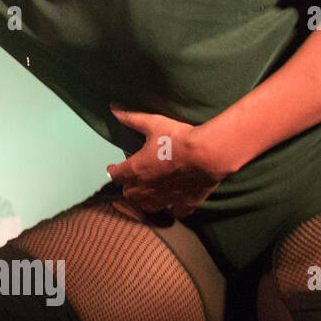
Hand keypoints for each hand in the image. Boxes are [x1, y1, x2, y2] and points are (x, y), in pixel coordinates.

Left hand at [105, 104, 228, 221]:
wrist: (208, 154)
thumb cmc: (178, 138)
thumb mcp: (153, 124)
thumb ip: (131, 118)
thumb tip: (113, 109)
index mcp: (136, 169)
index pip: (115, 175)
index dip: (113, 170)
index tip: (113, 167)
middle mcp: (147, 188)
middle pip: (129, 194)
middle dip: (128, 186)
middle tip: (132, 179)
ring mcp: (167, 198)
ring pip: (148, 206)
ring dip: (145, 201)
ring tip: (148, 193)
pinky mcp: (185, 203)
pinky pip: (175, 212)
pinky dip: (173, 208)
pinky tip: (174, 203)